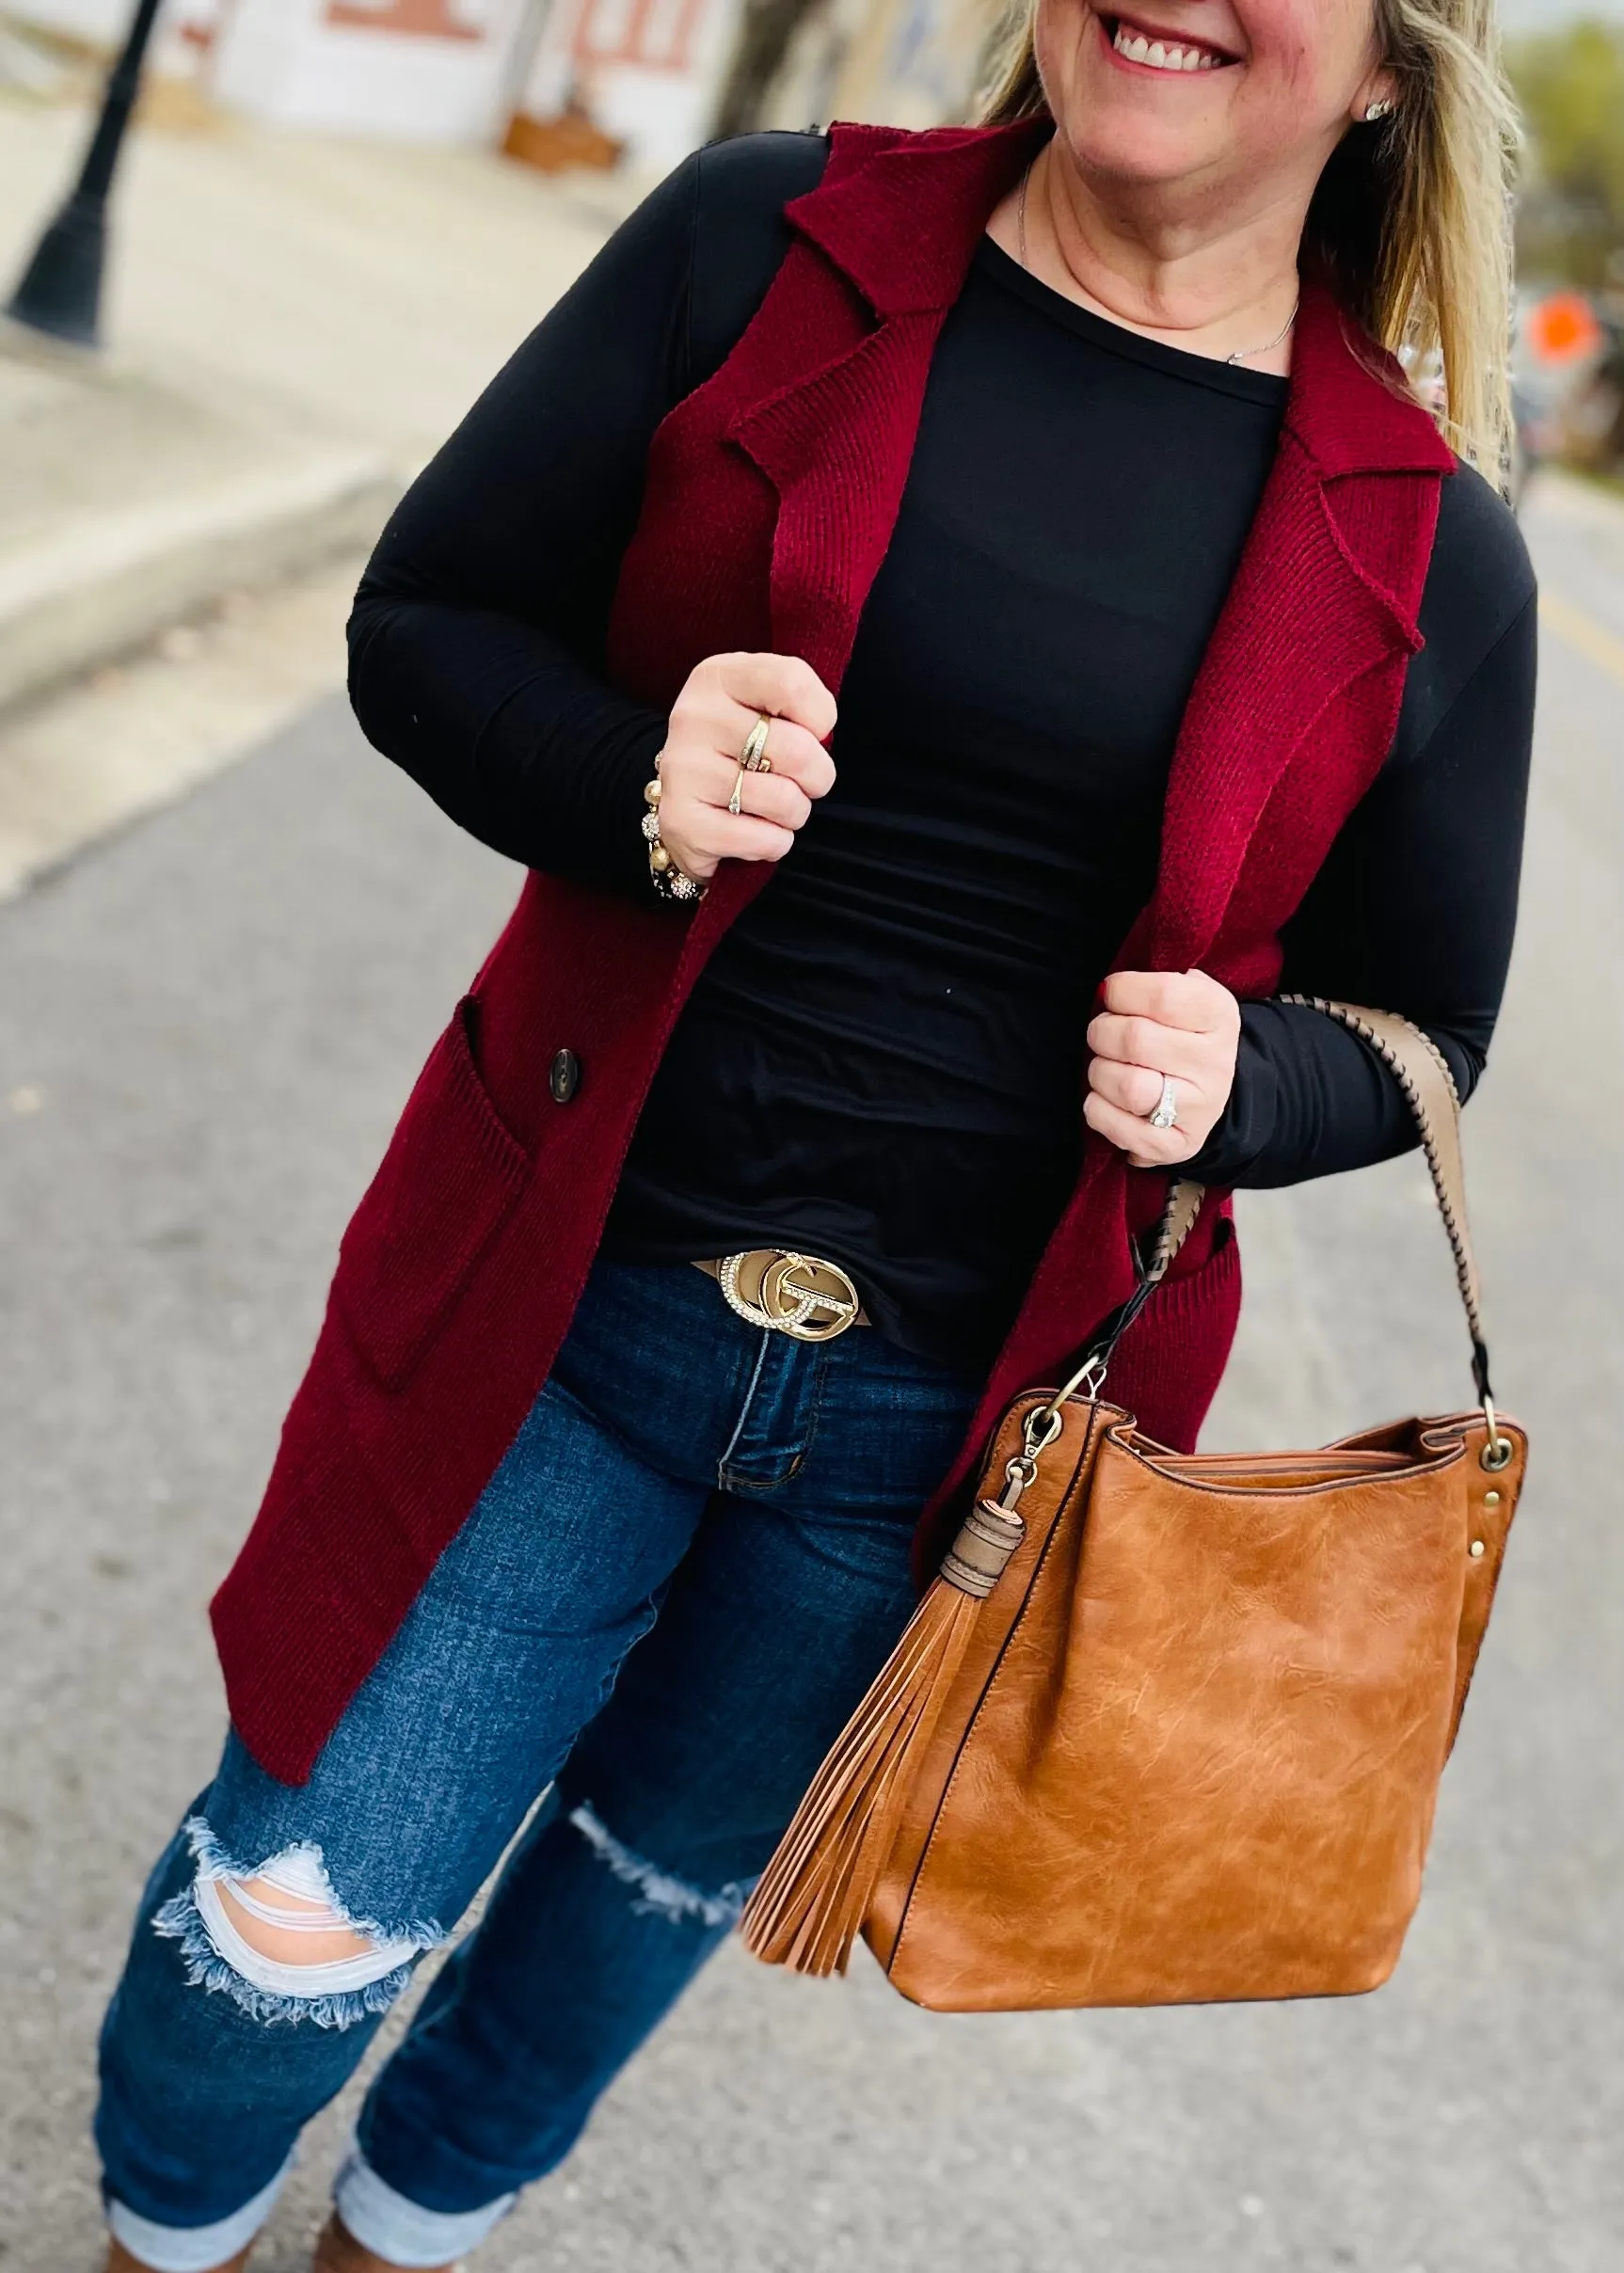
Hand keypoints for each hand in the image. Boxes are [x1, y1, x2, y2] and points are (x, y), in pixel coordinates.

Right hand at [655, 651, 837, 882]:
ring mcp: (684, 770)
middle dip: (818, 776)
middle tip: (803, 780)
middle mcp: (694, 717)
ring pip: (785, 801)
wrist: (685, 798)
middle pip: (798, 750)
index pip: (791, 682)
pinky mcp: (682, 822)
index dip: (820, 716)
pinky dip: (775, 843)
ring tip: (775, 807)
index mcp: (718, 677)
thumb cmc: (741, 747)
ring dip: (795, 813)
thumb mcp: (763, 702)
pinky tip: (755, 830)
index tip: (811, 730)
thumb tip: (821, 736)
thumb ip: (797, 700)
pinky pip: (765, 840)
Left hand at [1085, 970, 1241, 1168]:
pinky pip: (1119, 1127)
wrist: (1216, 1095)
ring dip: (1100, 1072)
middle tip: (1102, 1033)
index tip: (1114, 995)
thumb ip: (1161, 982)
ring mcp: (1198, 1109)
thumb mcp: (1192, 998)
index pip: (1163, 996)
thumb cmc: (1186, 1037)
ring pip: (1128, 1087)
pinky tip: (1105, 1099)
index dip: (1123, 991)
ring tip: (1105, 1067)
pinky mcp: (1175, 1145)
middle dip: (1102, 1032)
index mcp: (1219, 1018)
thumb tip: (1112, 989)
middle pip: (1135, 1039)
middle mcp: (1214, 1064)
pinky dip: (1098, 1110)